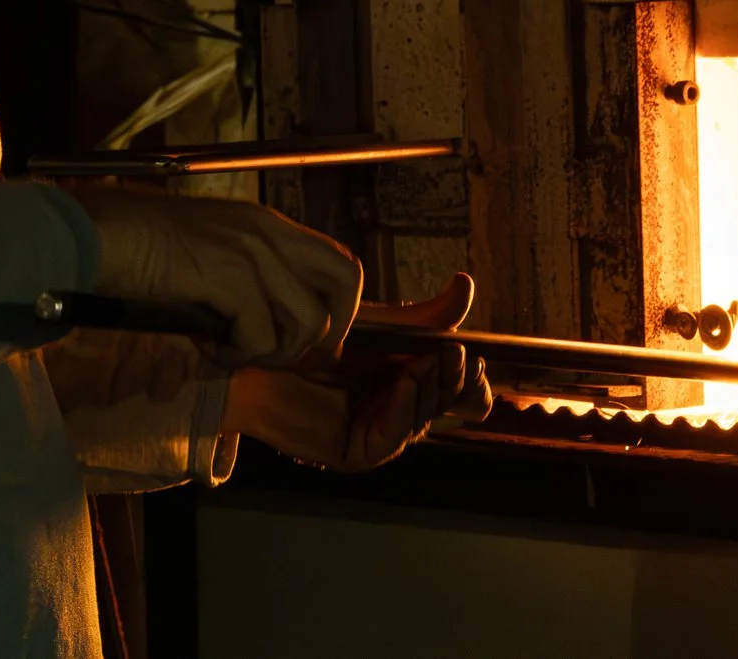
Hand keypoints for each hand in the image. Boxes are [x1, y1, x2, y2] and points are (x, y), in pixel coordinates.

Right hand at [64, 184, 361, 368]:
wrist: (102, 235)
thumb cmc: (143, 247)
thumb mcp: (210, 252)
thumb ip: (248, 279)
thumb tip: (270, 328)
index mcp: (268, 224)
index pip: (340, 261)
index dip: (342, 308)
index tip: (318, 342)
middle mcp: (270, 232)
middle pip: (346, 280)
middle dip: (328, 329)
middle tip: (287, 352)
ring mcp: (252, 251)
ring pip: (307, 321)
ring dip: (272, 351)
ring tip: (229, 349)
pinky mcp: (229, 275)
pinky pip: (260, 336)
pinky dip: (236, 354)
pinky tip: (205, 345)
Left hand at [219, 273, 495, 472]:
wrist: (263, 356)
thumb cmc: (316, 339)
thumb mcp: (380, 324)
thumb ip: (426, 314)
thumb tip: (467, 285)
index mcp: (411, 384)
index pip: (460, 393)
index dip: (472, 379)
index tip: (474, 354)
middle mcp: (400, 413)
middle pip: (449, 409)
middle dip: (458, 382)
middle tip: (461, 356)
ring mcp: (380, 435)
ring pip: (424, 420)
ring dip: (433, 389)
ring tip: (440, 360)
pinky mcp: (357, 453)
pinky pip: (391, 436)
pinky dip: (404, 408)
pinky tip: (406, 382)